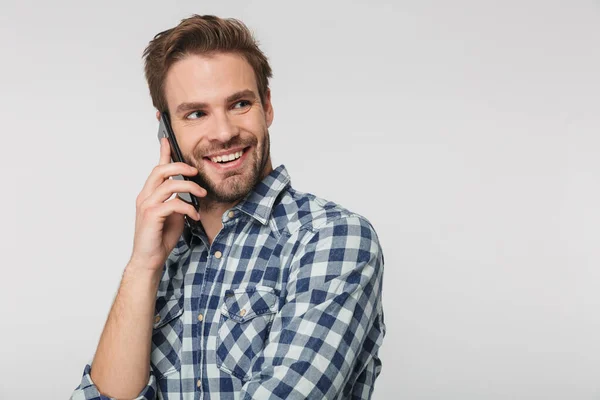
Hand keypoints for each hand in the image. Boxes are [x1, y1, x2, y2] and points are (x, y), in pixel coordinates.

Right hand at [128, 137, 206, 272]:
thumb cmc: (160, 237)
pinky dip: (188, 208)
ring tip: (202, 194)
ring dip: (189, 187)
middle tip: (196, 173)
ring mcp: (146, 205)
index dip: (163, 153)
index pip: (157, 168)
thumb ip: (177, 201)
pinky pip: (173, 203)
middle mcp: (145, 196)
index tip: (168, 140)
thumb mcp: (173, 214)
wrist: (149, 259)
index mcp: (149, 193)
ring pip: (169, 185)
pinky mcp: (151, 216)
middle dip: (181, 167)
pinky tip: (195, 215)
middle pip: (161, 170)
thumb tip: (189, 194)